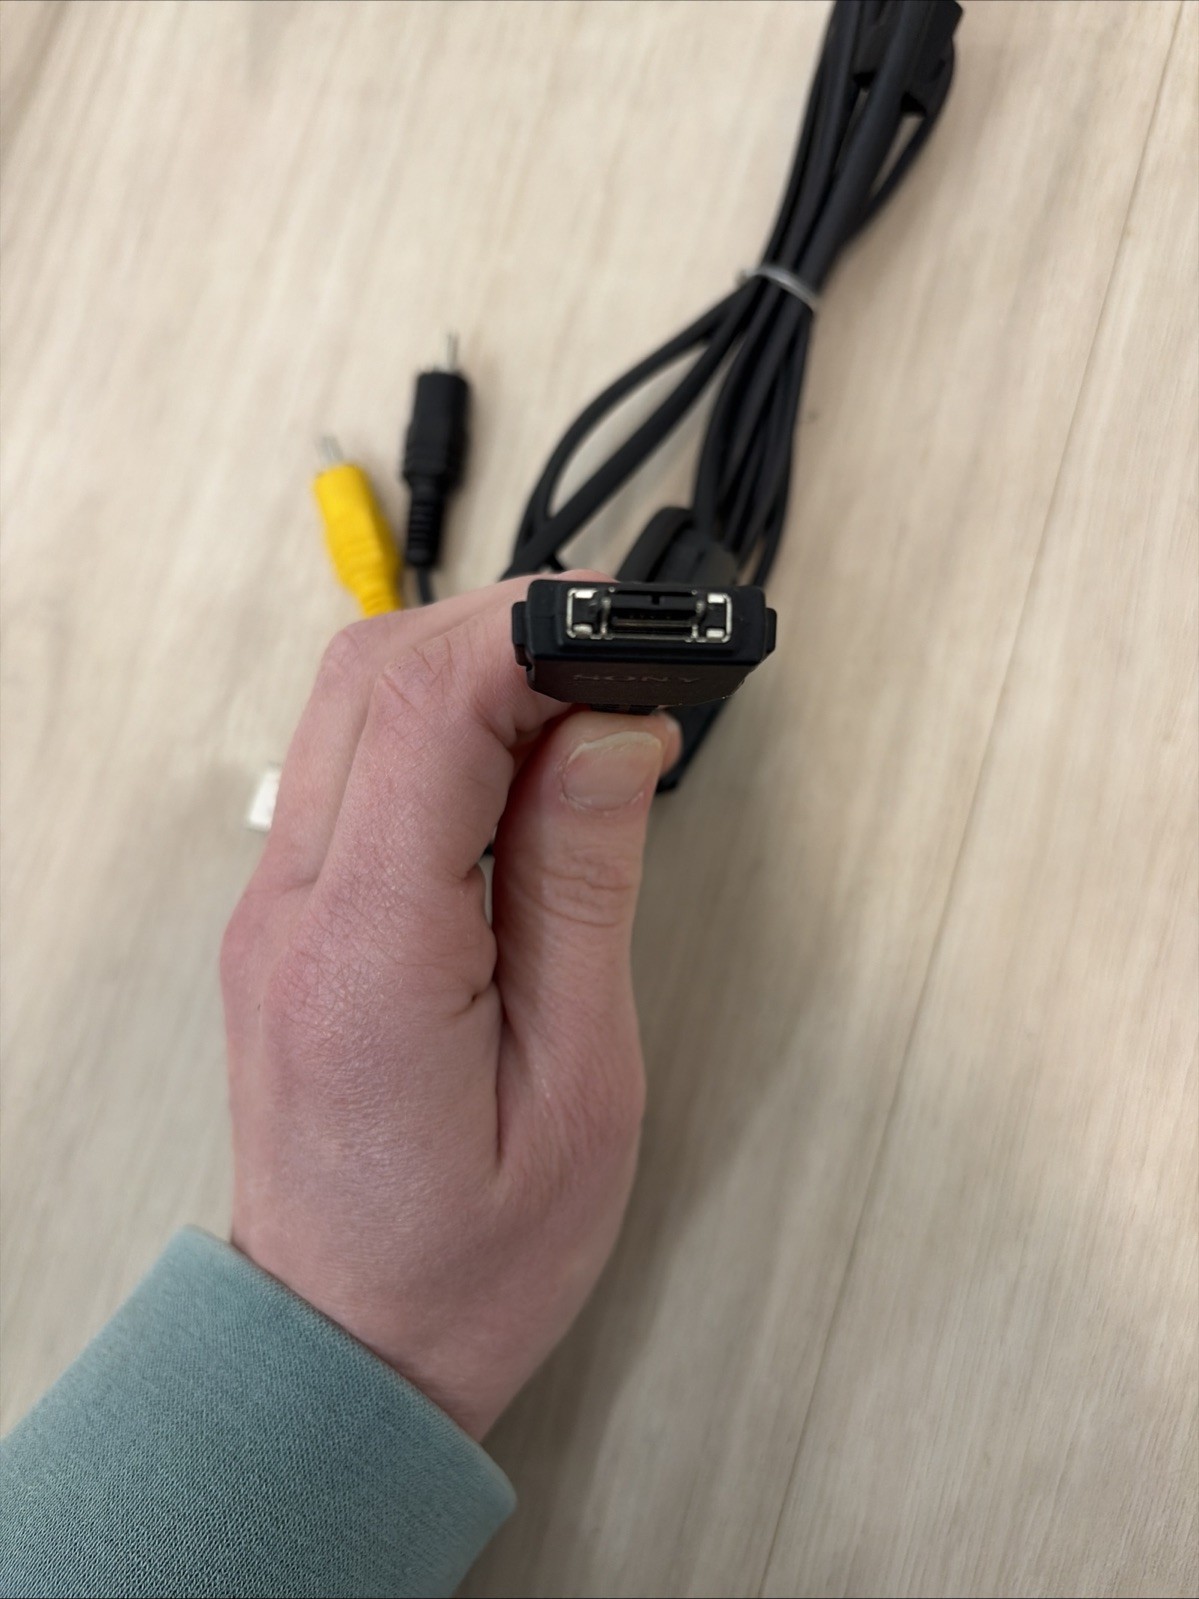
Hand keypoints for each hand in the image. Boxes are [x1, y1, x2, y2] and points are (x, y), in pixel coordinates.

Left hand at [221, 577, 678, 1438]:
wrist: (346, 1340)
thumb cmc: (470, 1253)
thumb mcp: (576, 1082)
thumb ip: (582, 886)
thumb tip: (609, 730)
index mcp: (370, 953)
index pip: (429, 710)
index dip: (534, 637)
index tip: (627, 635)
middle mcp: (294, 907)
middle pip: (373, 673)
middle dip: (502, 628)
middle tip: (616, 658)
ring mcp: (275, 904)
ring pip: (350, 700)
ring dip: (467, 668)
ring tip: (580, 709)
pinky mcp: (287, 913)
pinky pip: (349, 762)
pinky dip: (436, 724)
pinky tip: (515, 763)